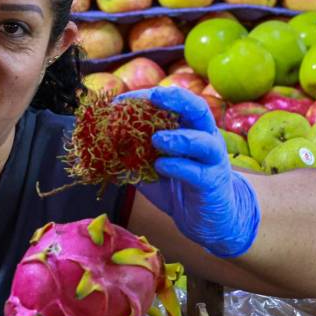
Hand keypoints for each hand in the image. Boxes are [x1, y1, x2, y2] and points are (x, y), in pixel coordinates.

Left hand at [117, 86, 260, 257]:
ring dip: (178, 137)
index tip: (121, 100)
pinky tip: (160, 167)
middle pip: (199, 110)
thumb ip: (133, 153)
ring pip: (203, 141)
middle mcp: (205, 138)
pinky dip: (177, 167)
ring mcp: (212, 161)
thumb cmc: (177, 185)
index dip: (148, 97)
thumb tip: (103, 144)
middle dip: (177, 100)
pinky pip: (196, 172)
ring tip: (156, 138)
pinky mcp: (212, 183)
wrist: (206, 218)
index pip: (174, 102)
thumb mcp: (150, 165)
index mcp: (190, 128)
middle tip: (154, 96)